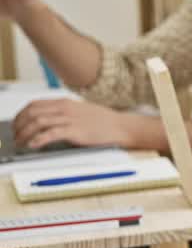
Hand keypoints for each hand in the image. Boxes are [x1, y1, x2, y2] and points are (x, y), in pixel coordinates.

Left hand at [13, 99, 137, 149]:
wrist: (121, 126)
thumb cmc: (103, 121)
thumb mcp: (79, 111)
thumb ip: (62, 113)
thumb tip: (44, 121)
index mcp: (64, 102)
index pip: (34, 105)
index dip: (20, 115)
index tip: (16, 125)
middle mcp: (65, 108)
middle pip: (32, 113)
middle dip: (19, 125)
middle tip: (15, 136)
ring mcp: (70, 119)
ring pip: (38, 123)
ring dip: (25, 134)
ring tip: (20, 143)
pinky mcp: (75, 131)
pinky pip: (51, 134)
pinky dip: (38, 139)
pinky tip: (33, 145)